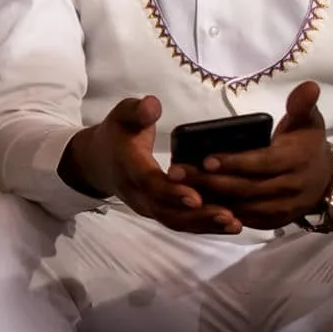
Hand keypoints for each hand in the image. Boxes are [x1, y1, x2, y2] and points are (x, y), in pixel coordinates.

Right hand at [62, 96, 240, 234]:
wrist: (98, 162)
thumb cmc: (117, 135)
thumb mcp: (121, 115)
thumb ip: (136, 110)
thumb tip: (152, 105)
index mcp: (128, 166)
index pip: (148, 183)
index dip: (171, 192)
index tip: (196, 197)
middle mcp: (136, 192)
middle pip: (165, 210)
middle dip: (196, 215)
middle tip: (228, 215)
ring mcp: (146, 205)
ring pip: (173, 221)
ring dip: (204, 225)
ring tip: (234, 224)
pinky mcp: (157, 211)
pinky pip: (179, 222)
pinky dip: (203, 227)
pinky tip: (230, 225)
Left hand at [173, 82, 332, 228]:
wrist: (327, 179)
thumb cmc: (307, 144)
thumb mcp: (308, 122)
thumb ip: (302, 105)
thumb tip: (308, 85)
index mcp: (296, 161)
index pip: (262, 164)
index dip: (235, 163)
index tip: (206, 159)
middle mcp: (290, 188)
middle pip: (246, 188)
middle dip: (210, 182)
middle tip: (178, 174)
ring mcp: (283, 208)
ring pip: (243, 207)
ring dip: (211, 199)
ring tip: (179, 188)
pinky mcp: (274, 221)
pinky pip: (245, 219)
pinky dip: (221, 213)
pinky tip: (196, 203)